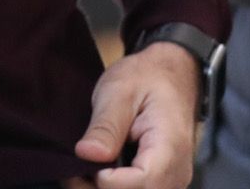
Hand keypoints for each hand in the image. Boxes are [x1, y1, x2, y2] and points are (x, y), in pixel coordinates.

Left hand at [67, 39, 199, 188]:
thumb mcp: (119, 90)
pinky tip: (98, 173)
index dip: (103, 180)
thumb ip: (106, 125)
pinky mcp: (162, 183)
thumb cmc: (147, 77)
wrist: (172, 73)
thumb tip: (86, 154)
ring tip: (83, 169)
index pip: (137, 184)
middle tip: (73, 168)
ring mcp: (171, 182)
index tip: (85, 158)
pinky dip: (114, 188)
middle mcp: (176, 174)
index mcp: (169, 149)